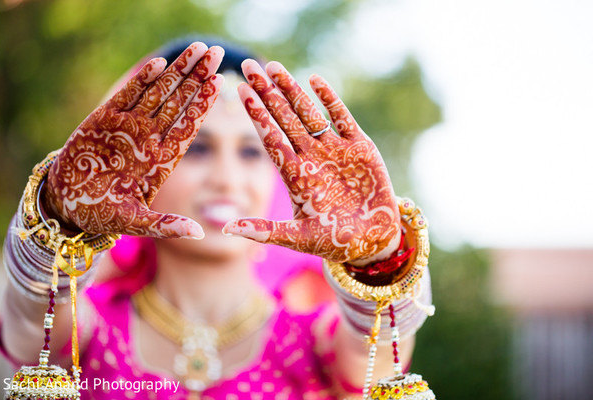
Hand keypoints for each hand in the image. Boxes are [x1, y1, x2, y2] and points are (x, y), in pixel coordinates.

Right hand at [44, 43, 223, 238]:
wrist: (68, 202)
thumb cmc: (104, 213)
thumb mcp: (136, 222)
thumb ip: (166, 226)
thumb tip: (198, 234)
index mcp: (162, 159)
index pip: (188, 127)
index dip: (203, 106)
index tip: (220, 84)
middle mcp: (149, 139)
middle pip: (179, 103)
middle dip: (197, 78)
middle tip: (216, 53)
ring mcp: (129, 127)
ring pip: (158, 93)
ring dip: (177, 72)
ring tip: (197, 50)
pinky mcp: (104, 119)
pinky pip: (127, 96)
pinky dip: (141, 81)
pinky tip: (158, 64)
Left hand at [223, 60, 400, 264]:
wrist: (373, 240)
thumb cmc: (334, 242)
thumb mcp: (297, 238)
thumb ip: (264, 231)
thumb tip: (224, 229)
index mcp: (295, 175)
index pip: (270, 139)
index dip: (256, 115)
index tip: (240, 92)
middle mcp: (310, 157)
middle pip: (284, 118)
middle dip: (267, 92)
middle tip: (249, 65)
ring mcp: (334, 150)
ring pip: (309, 113)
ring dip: (292, 90)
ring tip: (274, 67)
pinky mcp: (359, 147)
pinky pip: (342, 118)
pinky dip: (330, 100)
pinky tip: (314, 80)